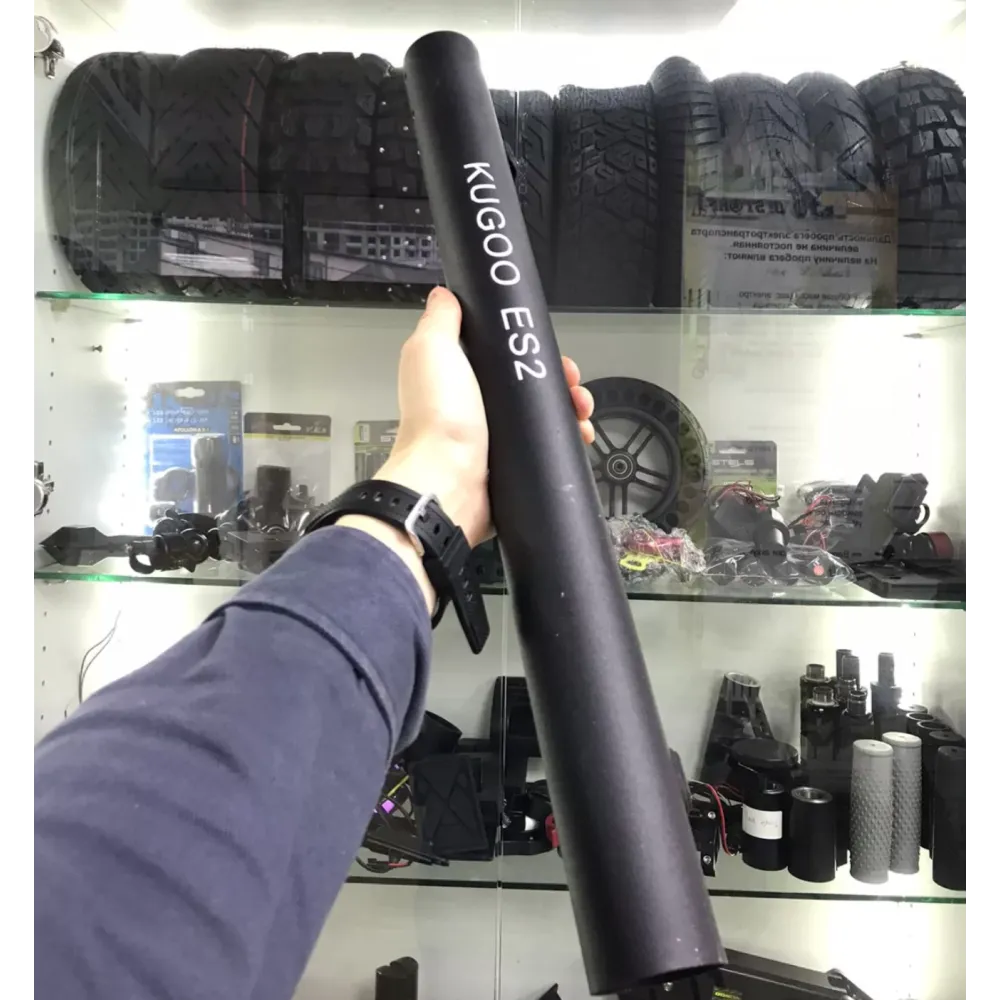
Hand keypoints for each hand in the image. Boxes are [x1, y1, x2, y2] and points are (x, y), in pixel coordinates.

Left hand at [339, 287, 593, 613]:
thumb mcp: (432, 350)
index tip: (551, 350)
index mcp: (457, 375)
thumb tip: (445, 295)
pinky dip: (567, 439)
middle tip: (575, 387)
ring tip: (583, 413)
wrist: (448, 481)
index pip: (502, 353)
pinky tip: (581, 437)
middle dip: (559, 380)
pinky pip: (545, 446)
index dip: (529, 347)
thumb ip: (439, 320)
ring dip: (570, 409)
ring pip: (542, 414)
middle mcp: (474, 404)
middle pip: (528, 383)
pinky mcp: (509, 463)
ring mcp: (493, 435)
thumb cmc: (439, 414)